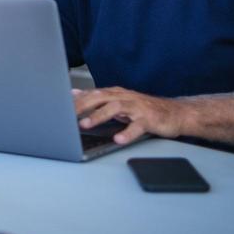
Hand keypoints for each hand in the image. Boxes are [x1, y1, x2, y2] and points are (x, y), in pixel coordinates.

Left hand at [73, 86, 191, 144]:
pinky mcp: (149, 119)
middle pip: (100, 97)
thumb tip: (74, 93)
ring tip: (85, 124)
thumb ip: (97, 99)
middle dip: (81, 105)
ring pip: (116, 107)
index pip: (91, 94)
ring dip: (99, 116)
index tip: (58, 105)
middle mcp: (125, 97)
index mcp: (115, 93)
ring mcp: (137, 107)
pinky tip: (118, 139)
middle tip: (66, 115)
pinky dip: (127, 132)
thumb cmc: (144, 109)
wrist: (175, 113)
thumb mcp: (118, 101)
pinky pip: (137, 126)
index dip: (75, 100)